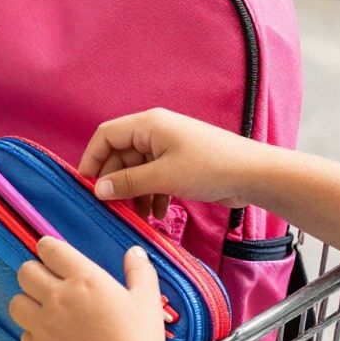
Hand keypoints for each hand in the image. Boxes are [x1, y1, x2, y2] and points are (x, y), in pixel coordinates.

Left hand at [9, 238, 168, 340]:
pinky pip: (23, 334)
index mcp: (84, 280)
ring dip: (28, 303)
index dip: (48, 248)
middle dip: (34, 273)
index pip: (49, 249)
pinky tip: (52, 339)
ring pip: (16, 302)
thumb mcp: (147, 301)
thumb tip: (135, 252)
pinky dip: (33, 335)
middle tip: (49, 283)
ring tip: (46, 311)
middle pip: (25, 272)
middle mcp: (58, 298)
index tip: (53, 255)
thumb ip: (140, 271)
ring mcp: (43, 325)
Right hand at [79, 108, 268, 218]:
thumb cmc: (211, 167)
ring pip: (136, 171)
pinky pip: (153, 178)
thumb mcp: (163, 176)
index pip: (106, 136)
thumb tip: (99, 189)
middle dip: (116, 183)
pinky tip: (160, 213)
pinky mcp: (179, 164)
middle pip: (120, 156)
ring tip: (141, 215)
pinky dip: (152, 195)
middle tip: (113, 208)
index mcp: (148, 125)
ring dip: (135, 194)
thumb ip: (128, 183)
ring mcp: (167, 149)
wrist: (253, 174)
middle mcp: (155, 133)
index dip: (92, 159)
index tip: (86, 186)